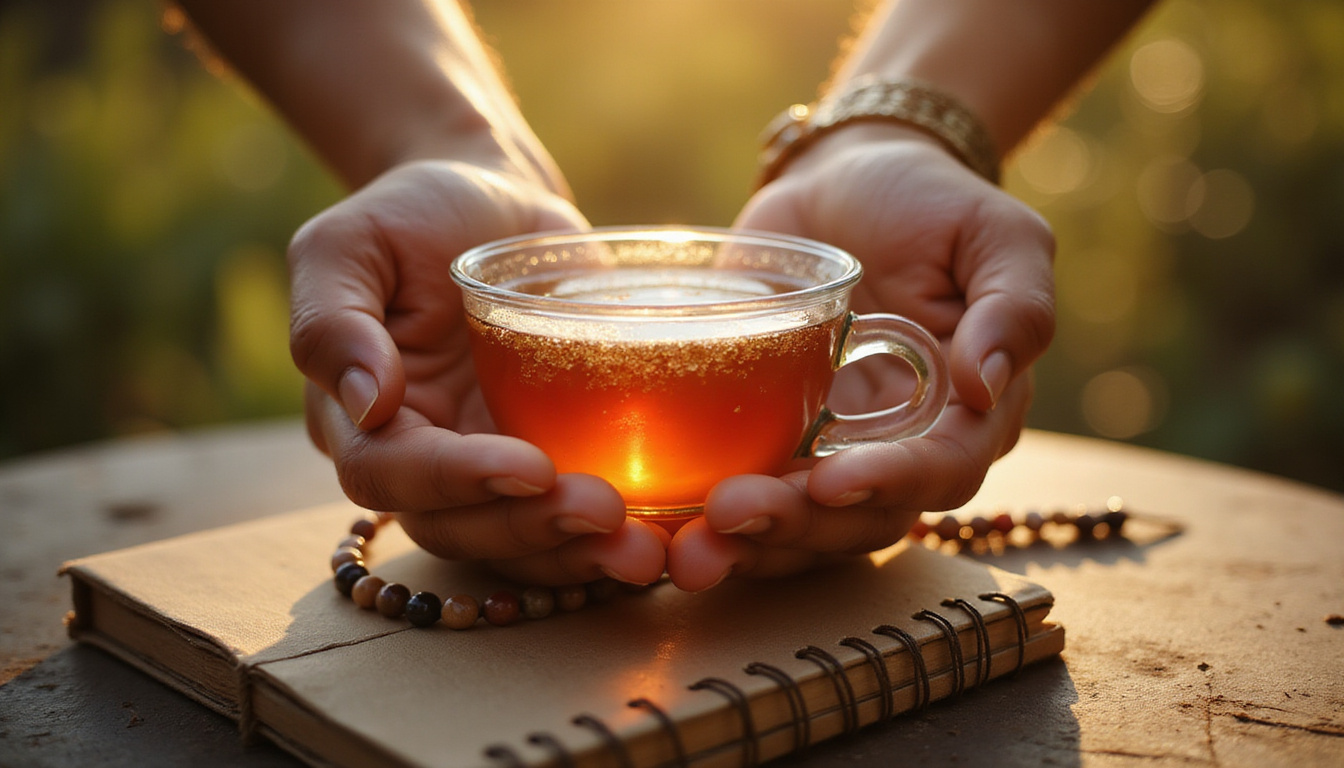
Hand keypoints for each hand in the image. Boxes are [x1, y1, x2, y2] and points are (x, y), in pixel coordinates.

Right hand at [289, 160, 667, 585]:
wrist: (492, 199)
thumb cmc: (412, 213)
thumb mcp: (350, 244)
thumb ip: (332, 321)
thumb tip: (369, 403)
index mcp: (360, 419)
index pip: (391, 474)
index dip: (458, 482)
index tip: (530, 469)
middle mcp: (423, 460)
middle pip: (460, 527)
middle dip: (532, 531)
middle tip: (607, 514)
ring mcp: (489, 467)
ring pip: (517, 542)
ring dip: (578, 555)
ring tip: (645, 550)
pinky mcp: (549, 460)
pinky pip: (568, 520)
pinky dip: (609, 539)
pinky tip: (664, 538)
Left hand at [666, 125, 1054, 590]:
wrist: (844, 179)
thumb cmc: (931, 201)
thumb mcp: (996, 234)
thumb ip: (1014, 306)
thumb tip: (984, 383)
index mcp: (967, 416)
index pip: (937, 472)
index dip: (888, 486)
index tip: (830, 481)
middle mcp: (898, 451)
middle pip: (856, 519)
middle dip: (796, 527)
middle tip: (731, 512)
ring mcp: (827, 450)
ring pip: (795, 525)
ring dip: (744, 543)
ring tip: (689, 545)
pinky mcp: (765, 437)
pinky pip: (740, 489)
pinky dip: (700, 518)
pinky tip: (656, 527)